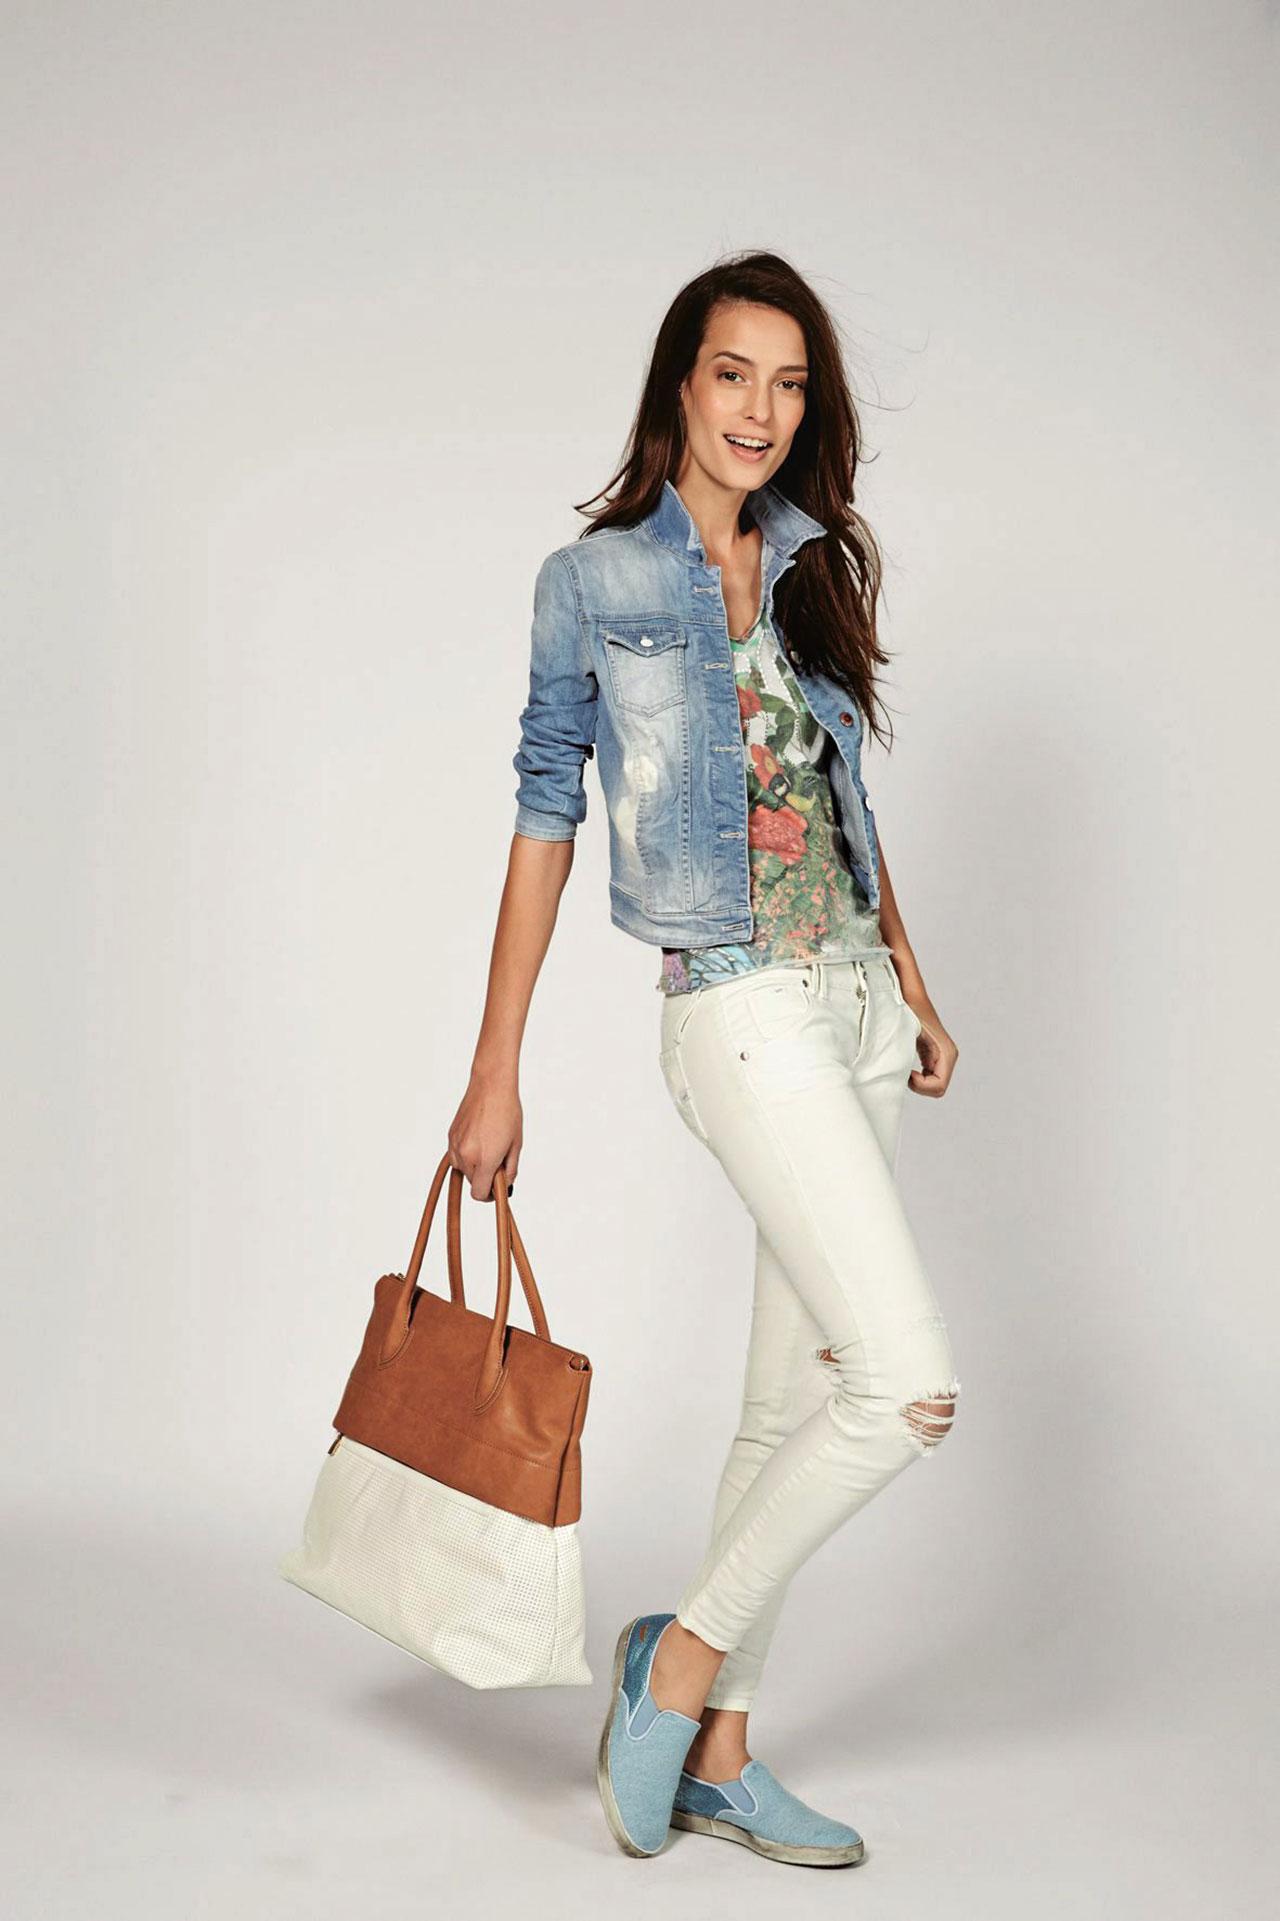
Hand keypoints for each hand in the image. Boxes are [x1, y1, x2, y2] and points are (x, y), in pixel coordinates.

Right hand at [447, 1065, 521, 1199]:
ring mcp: (456, 1146)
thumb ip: (510, 1170)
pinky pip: (457, 1156)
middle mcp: (467, 1155)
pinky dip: (467, 1155)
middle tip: (498, 1160)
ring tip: (488, 1147)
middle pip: (472, 1183)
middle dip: (484, 1178)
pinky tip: (479, 1139)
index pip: (479, 1193)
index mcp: (486, 1159)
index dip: (489, 1195)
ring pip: (462, 1170)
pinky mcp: (451, 1136)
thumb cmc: (507, 1112)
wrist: (491, 1086)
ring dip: (474, 1167)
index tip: (496, 1189)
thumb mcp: (516, 1145)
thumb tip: (504, 1186)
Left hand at [906, 1003, 957, 1097]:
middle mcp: (948, 1056)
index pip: (939, 1086)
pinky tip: (906, 1069)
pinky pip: (929, 1079)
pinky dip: (917, 1080)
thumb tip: (899, 1069)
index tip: (907, 1073)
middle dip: (919, 1087)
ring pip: (934, 1086)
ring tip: (903, 1070)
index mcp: (946, 1052)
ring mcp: (942, 1058)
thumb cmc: (909, 1009)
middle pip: (938, 1090)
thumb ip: (905, 1049)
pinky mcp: (933, 1057)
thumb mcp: (907, 1030)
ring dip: (918, 1084)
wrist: (912, 996)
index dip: (921, 1086)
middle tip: (903, 1074)